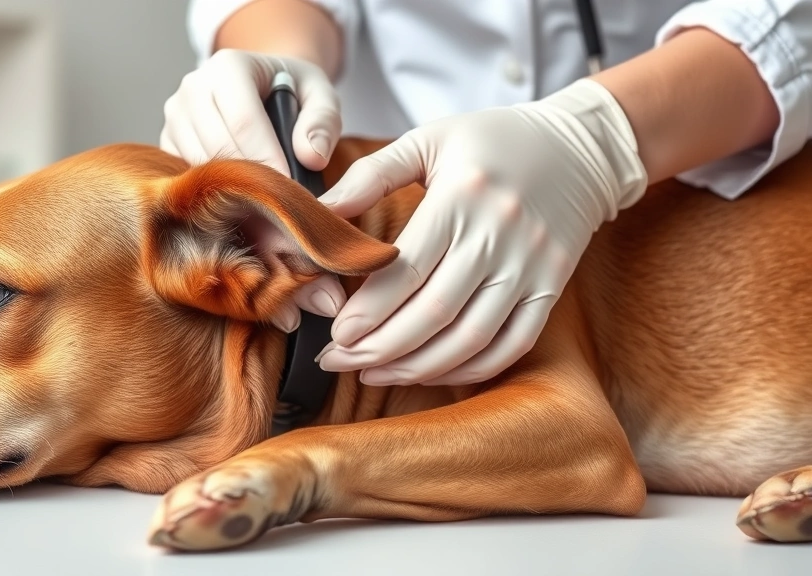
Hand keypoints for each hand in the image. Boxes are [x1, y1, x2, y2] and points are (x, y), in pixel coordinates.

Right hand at [161, 49, 346, 331]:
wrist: (262, 89)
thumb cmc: (295, 94)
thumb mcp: (320, 94)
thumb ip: (323, 120)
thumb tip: (311, 157)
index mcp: (228, 68)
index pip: (242, 121)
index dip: (266, 163)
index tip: (290, 199)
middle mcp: (191, 91)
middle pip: (215, 151)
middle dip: (250, 193)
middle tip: (282, 231)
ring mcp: (173, 121)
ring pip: (197, 175)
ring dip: (229, 207)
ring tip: (264, 236)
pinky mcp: (166, 149)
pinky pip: (184, 188)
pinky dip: (210, 210)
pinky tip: (238, 231)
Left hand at [314, 79, 648, 385]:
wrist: (578, 148)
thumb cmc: (490, 141)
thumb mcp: (427, 140)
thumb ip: (370, 175)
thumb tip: (318, 211)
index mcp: (460, 196)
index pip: (407, 269)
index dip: (368, 311)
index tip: (336, 335)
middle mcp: (497, 235)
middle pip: (434, 312)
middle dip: (380, 347)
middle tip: (339, 361)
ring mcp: (529, 267)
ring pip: (471, 337)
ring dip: (419, 367)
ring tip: (374, 374)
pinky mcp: (551, 288)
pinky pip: (513, 344)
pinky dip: (472, 368)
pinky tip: (432, 372)